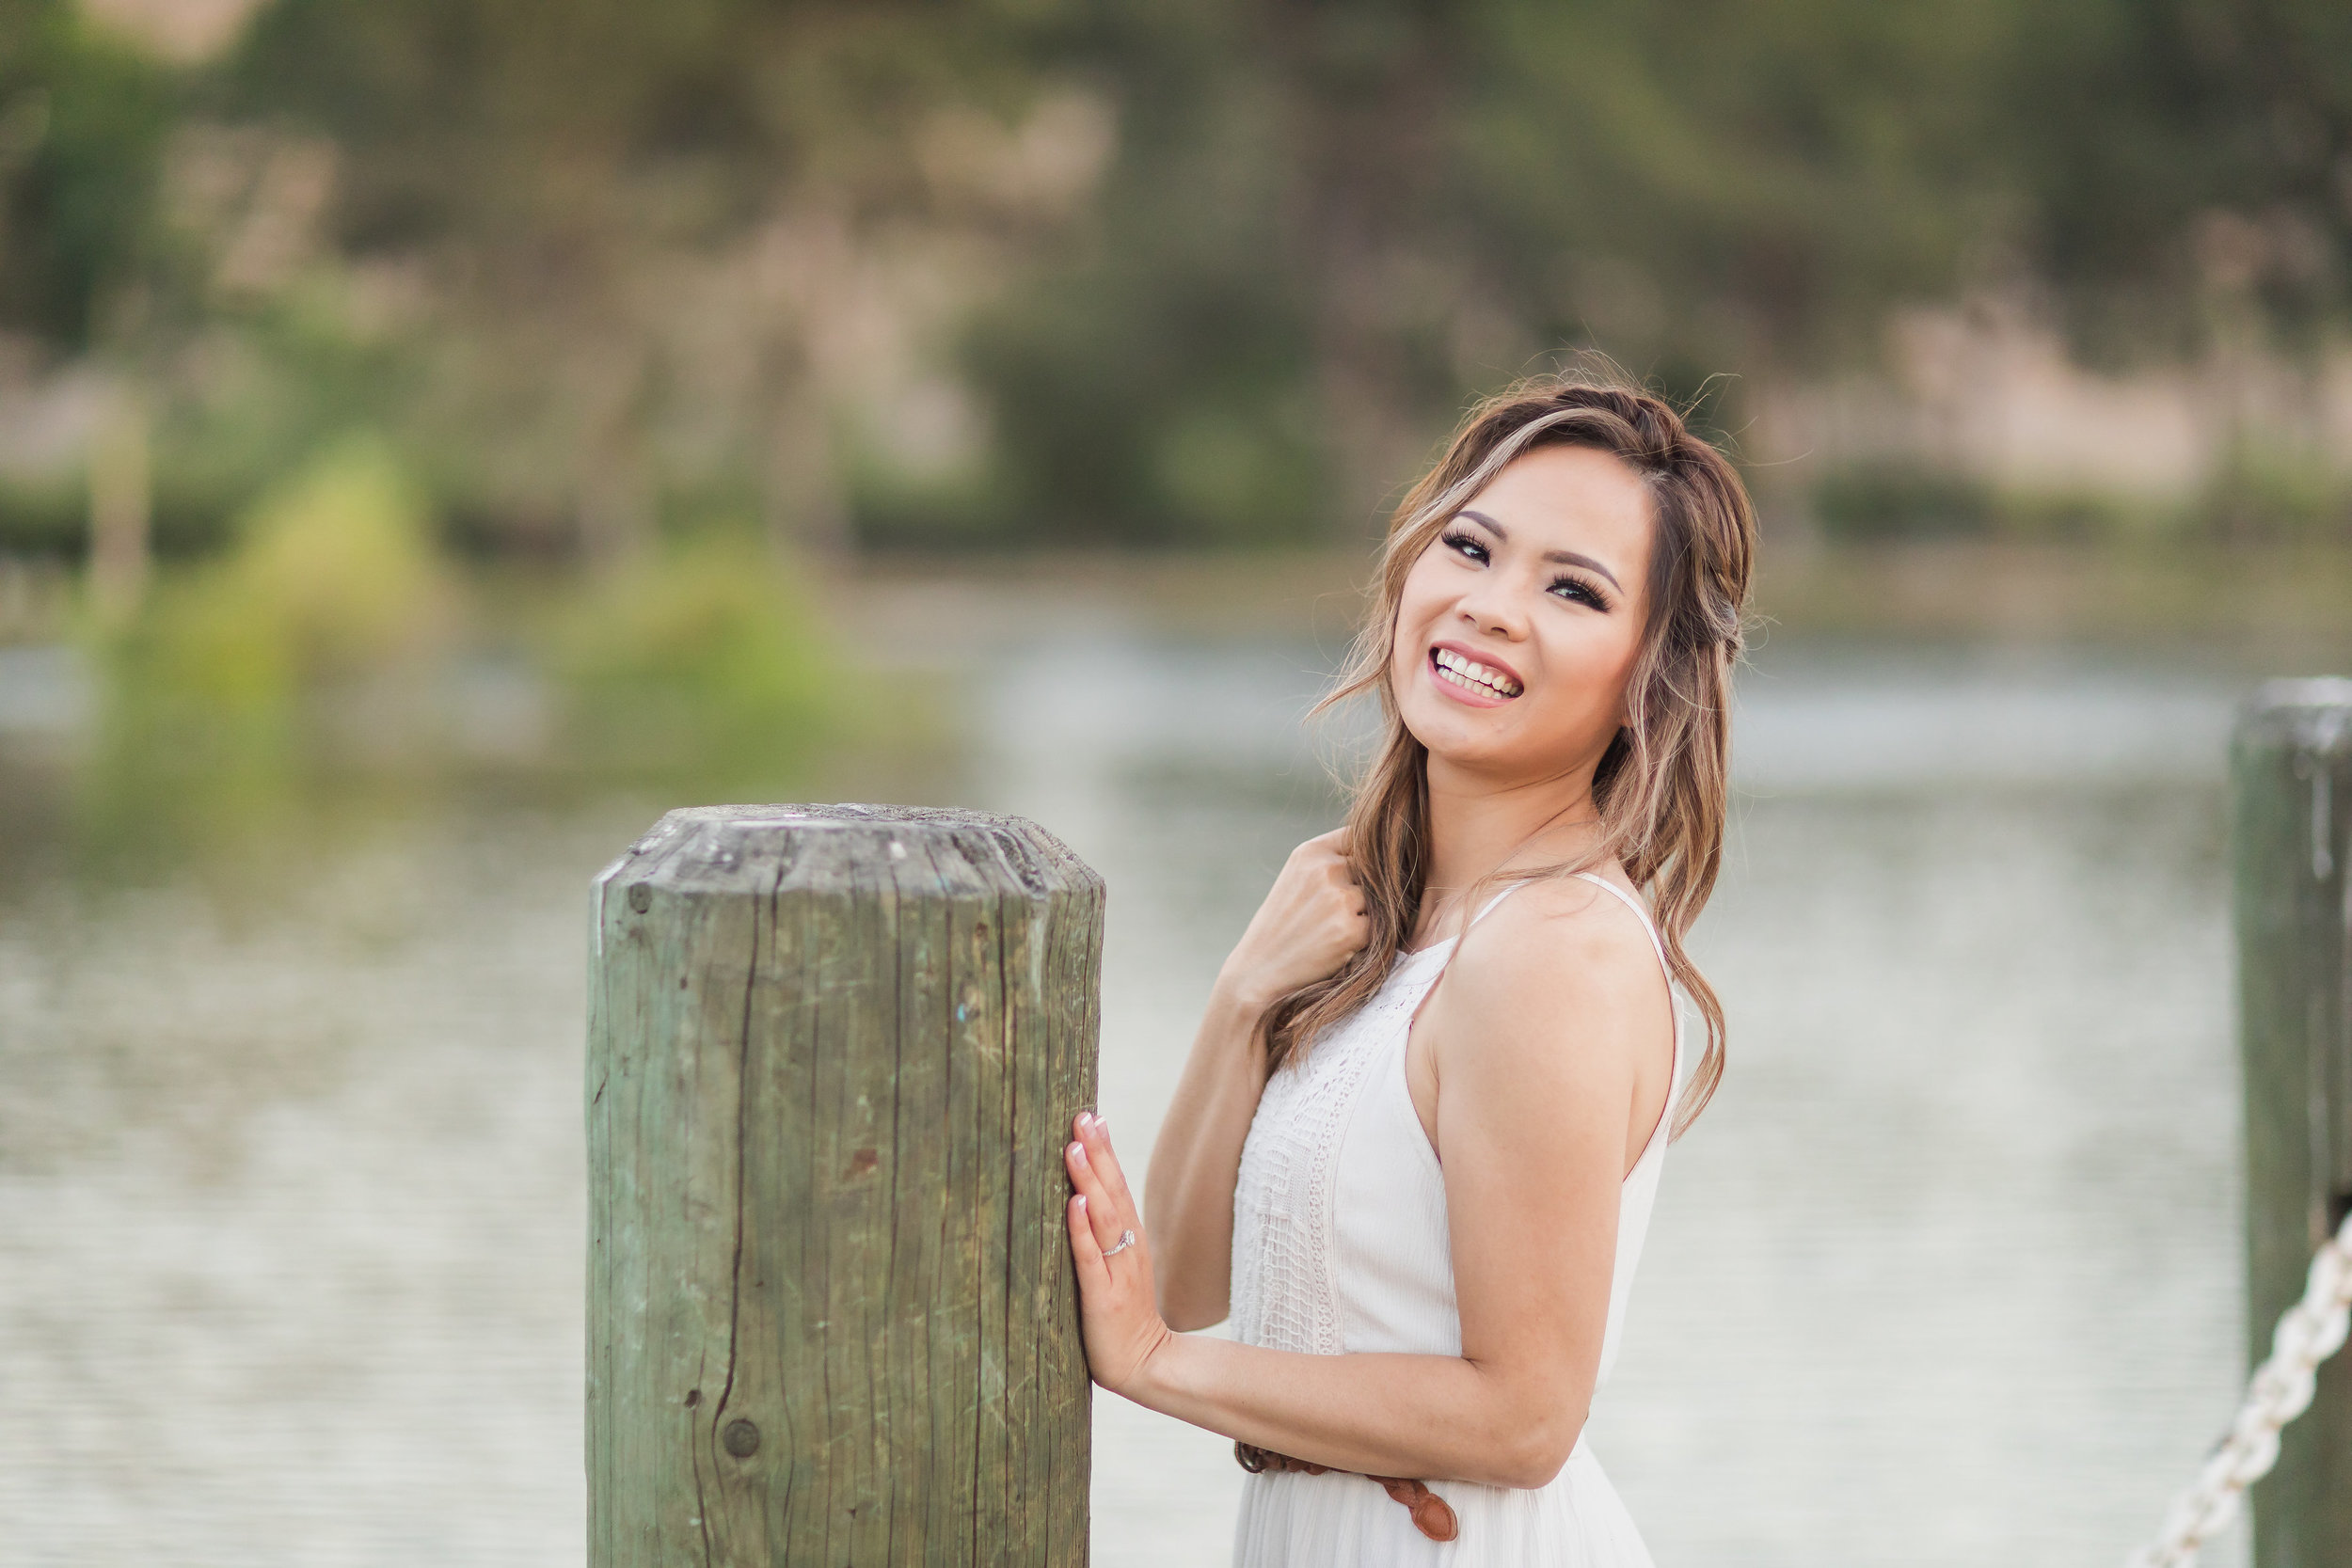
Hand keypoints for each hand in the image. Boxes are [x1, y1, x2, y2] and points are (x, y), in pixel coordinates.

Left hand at [1064, 1110, 1172, 1396]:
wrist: (1147, 1366)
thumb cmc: (1123, 1319)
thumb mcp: (1117, 1270)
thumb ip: (1103, 1238)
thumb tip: (1080, 1201)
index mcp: (1130, 1240)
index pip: (1117, 1186)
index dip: (1105, 1151)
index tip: (1092, 1115)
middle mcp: (1127, 1249)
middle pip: (1113, 1192)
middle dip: (1097, 1152)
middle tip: (1082, 1116)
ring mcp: (1118, 1272)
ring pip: (1103, 1217)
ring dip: (1088, 1180)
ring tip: (1073, 1148)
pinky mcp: (1104, 1297)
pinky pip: (1091, 1258)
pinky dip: (1082, 1230)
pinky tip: (1074, 1205)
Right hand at [1216, 829, 1370, 1012]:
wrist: (1259, 971)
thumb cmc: (1282, 925)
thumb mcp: (1297, 878)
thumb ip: (1333, 860)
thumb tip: (1383, 854)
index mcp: (1311, 852)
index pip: (1360, 837)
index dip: (1364, 857)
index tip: (1354, 877)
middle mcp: (1326, 869)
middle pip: (1373, 870)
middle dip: (1365, 890)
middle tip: (1336, 914)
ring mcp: (1341, 898)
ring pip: (1378, 899)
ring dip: (1366, 915)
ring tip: (1333, 930)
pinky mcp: (1353, 930)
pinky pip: (1380, 927)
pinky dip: (1365, 938)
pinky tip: (1337, 946)